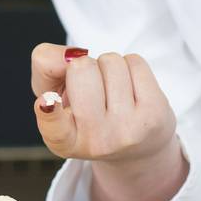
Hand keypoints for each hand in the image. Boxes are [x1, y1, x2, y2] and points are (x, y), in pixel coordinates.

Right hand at [31, 45, 177, 163]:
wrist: (138, 145)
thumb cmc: (88, 111)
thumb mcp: (55, 94)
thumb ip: (45, 66)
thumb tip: (69, 55)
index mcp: (64, 141)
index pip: (53, 126)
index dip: (49, 109)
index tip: (47, 101)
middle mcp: (95, 141)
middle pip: (81, 69)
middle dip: (84, 66)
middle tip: (91, 87)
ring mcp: (127, 130)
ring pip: (110, 62)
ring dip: (109, 67)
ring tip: (112, 90)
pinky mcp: (154, 115)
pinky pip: (135, 62)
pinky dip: (130, 66)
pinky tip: (131, 89)